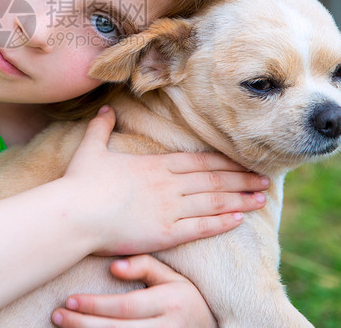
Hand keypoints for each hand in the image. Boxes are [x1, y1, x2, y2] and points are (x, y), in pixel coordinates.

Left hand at [51, 255, 216, 326]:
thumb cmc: (186, 300)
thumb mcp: (173, 278)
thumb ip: (146, 266)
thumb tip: (114, 267)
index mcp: (170, 303)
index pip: (126, 307)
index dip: (95, 305)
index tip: (70, 299)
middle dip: (82, 324)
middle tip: (58, 314)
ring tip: (63, 325)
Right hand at [65, 106, 268, 255]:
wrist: (75, 215)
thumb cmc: (80, 183)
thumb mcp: (91, 149)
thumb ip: (101, 128)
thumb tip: (105, 108)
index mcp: (156, 166)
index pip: (199, 162)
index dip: (224, 163)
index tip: (243, 163)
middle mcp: (168, 185)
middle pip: (214, 180)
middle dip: (241, 179)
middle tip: (265, 180)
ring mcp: (169, 209)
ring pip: (213, 202)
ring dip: (239, 199)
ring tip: (261, 198)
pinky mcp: (165, 232)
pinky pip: (201, 227)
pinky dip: (221, 222)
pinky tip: (239, 219)